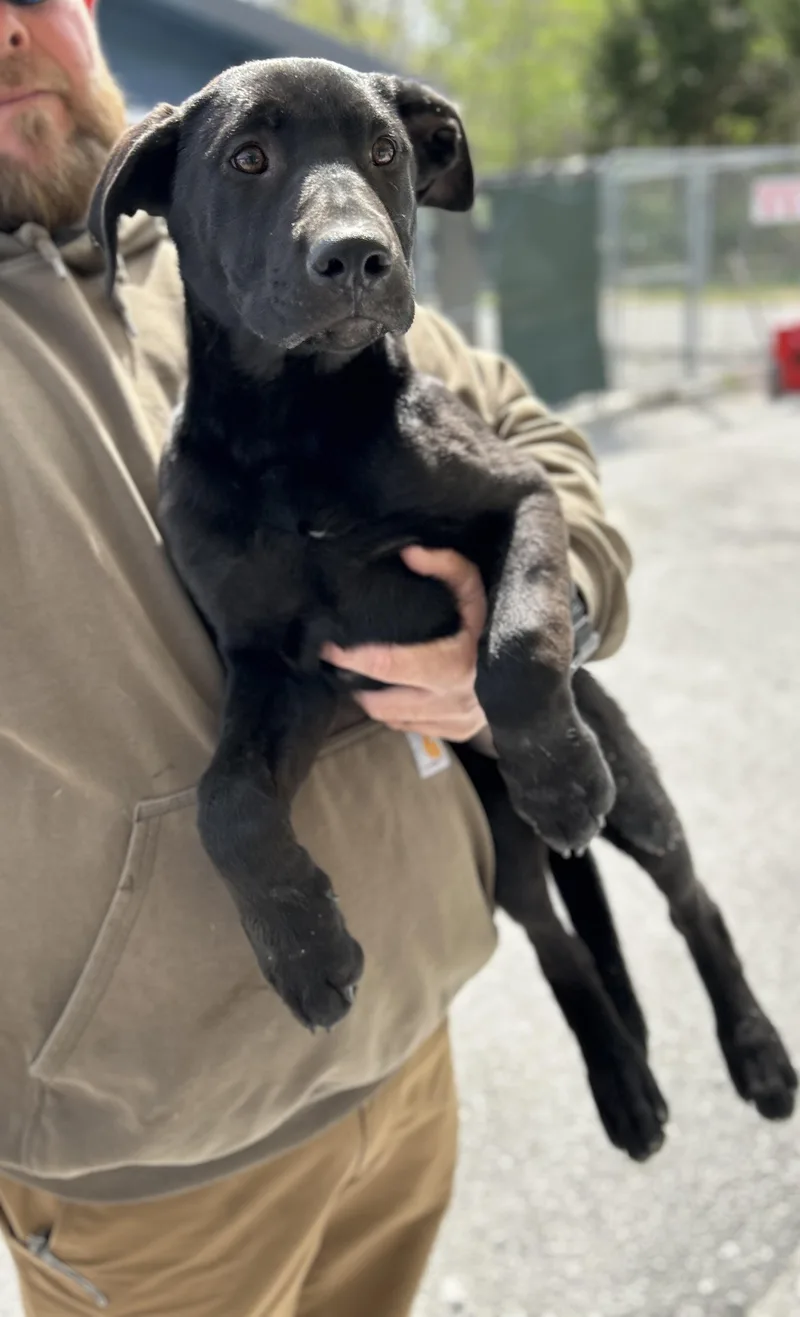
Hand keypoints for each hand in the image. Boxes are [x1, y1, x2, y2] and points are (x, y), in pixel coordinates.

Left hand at [321, 546, 488, 741]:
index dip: (353, 658)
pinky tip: (396, 692)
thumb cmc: (505, 624)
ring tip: (366, 677)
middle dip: (358, 684)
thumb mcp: (481, 590)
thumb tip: (409, 554)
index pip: (389, 667)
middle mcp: (451, 700)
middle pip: (381, 702)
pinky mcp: (457, 732)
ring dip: (375, 699)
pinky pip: (411, 728)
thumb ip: (448, 568)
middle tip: (345, 664)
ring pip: (392, 719)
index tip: (330, 647)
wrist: (537, 670)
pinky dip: (398, 712)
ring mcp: (454, 721)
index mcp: (453, 666)